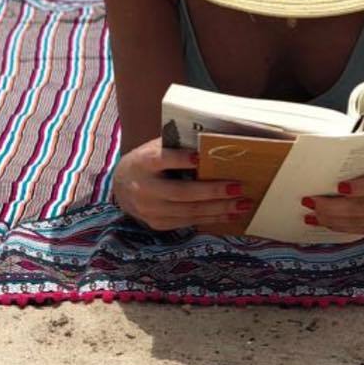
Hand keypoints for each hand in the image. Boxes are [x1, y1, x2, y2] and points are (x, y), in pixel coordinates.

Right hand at [111, 138, 249, 231]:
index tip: (200, 156)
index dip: (180, 159)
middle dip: (213, 191)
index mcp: (144, 162)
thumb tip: (210, 141)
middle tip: (238, 187)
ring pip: (189, 211)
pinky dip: (211, 218)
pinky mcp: (158, 223)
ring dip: (219, 209)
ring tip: (242, 204)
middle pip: (182, 192)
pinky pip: (189, 222)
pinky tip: (229, 214)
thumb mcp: (153, 148)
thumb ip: (175, 146)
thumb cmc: (146, 162)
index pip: (162, 159)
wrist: (121, 187)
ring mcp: (151, 209)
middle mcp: (145, 188)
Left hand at [305, 148, 363, 240]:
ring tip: (312, 215)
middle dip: (334, 207)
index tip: (338, 186)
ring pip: (363, 224)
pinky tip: (328, 223)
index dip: (361, 186)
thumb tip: (327, 152)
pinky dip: (344, 229)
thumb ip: (363, 154)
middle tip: (311, 202)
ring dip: (334, 220)